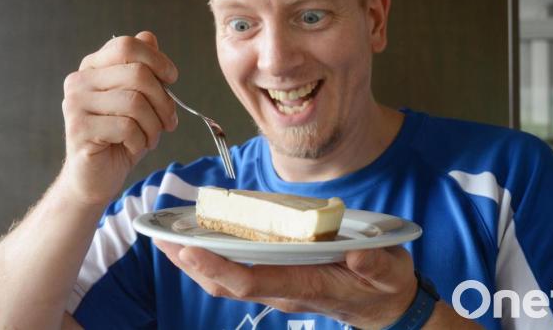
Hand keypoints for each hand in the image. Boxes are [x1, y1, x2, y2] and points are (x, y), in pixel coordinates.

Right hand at [59, 31, 178, 206]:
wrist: (95, 177)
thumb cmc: (120, 138)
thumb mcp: (139, 100)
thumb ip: (143, 69)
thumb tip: (149, 36)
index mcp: (93, 67)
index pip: (126, 45)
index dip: (157, 60)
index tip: (172, 78)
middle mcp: (79, 81)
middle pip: (137, 73)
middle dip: (163, 101)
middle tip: (169, 122)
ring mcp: (76, 104)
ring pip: (135, 102)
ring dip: (153, 126)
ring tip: (150, 138)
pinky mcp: (79, 129)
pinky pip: (126, 127)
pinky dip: (140, 141)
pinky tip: (133, 148)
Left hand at [154, 240, 417, 328]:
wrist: (387, 310)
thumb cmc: (385, 287)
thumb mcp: (389, 273)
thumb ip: (373, 265)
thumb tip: (354, 254)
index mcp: (305, 285)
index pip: (251, 280)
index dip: (217, 266)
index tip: (190, 249)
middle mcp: (285, 292)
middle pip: (227, 284)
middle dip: (193, 265)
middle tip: (163, 240)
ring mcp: (280, 290)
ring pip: (228, 283)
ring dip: (197, 265)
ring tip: (171, 241)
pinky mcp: (280, 283)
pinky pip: (240, 277)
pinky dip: (216, 262)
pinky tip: (203, 245)